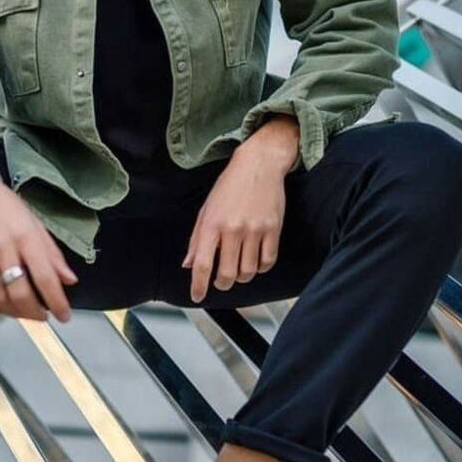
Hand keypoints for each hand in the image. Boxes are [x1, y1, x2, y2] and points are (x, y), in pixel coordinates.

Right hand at [0, 165, 77, 321]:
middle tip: (43, 316)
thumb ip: (52, 253)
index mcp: (25, 235)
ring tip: (25, 312)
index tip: (64, 315)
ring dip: (16, 313)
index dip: (57, 301)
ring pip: (0, 299)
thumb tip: (69, 280)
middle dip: (36, 313)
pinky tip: (2, 307)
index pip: (45, 277)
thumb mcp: (35, 223)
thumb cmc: (4, 205)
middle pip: (21, 294)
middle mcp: (2, 247)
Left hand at [181, 133, 291, 302]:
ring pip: (248, 272)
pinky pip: (267, 262)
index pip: (202, 263)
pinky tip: (255, 262)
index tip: (197, 296)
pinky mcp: (273, 229)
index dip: (198, 285)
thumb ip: (196, 239)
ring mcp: (254, 230)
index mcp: (212, 223)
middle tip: (220, 282)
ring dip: (241, 277)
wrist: (259, 164)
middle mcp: (233, 229)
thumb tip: (188, 264)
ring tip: (238, 269)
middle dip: (221, 284)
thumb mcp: (206, 209)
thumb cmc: (230, 185)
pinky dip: (260, 268)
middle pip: (227, 274)